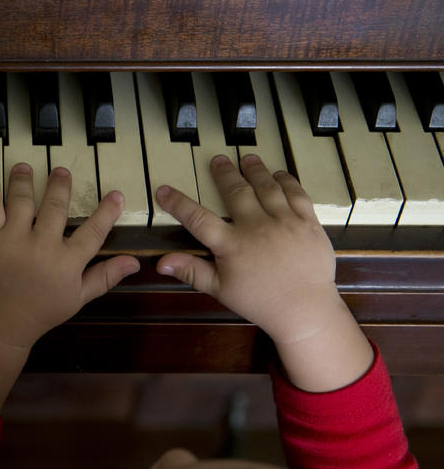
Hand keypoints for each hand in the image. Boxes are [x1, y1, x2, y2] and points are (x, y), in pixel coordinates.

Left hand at [0, 163, 139, 349]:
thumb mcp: (78, 298)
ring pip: (21, 201)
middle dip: (60, 186)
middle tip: (61, 171)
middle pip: (55, 207)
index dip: (107, 211)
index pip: (93, 231)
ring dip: (24, 181)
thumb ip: (105, 276)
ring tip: (25, 167)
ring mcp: (13, 241)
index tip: (116, 194)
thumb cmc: (41, 312)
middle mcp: (41, 247)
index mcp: (67, 262)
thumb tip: (134, 262)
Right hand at [154, 154, 341, 346]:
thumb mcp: (221, 289)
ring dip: (255, 170)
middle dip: (224, 173)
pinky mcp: (308, 222)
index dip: (178, 203)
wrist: (305, 310)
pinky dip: (286, 180)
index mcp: (232, 245)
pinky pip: (296, 193)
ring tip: (248, 158)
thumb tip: (161, 262)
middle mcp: (257, 227)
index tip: (163, 189)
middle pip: (236, 191)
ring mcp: (284, 222)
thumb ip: (192, 271)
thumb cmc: (260, 302)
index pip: (197, 219)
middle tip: (218, 159)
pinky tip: (279, 174)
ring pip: (267, 187)